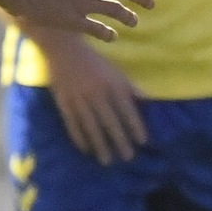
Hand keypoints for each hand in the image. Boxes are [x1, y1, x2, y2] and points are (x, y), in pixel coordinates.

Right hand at [36, 34, 148, 162]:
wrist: (64, 49)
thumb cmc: (94, 62)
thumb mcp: (116, 71)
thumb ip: (130, 88)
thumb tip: (148, 101)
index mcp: (112, 84)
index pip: (127, 109)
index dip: (135, 125)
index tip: (143, 141)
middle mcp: (97, 93)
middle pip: (110, 121)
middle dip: (120, 140)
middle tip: (128, 157)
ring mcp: (79, 99)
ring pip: (91, 127)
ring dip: (100, 145)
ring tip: (107, 161)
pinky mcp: (64, 103)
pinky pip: (73, 125)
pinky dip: (80, 139)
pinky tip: (86, 150)